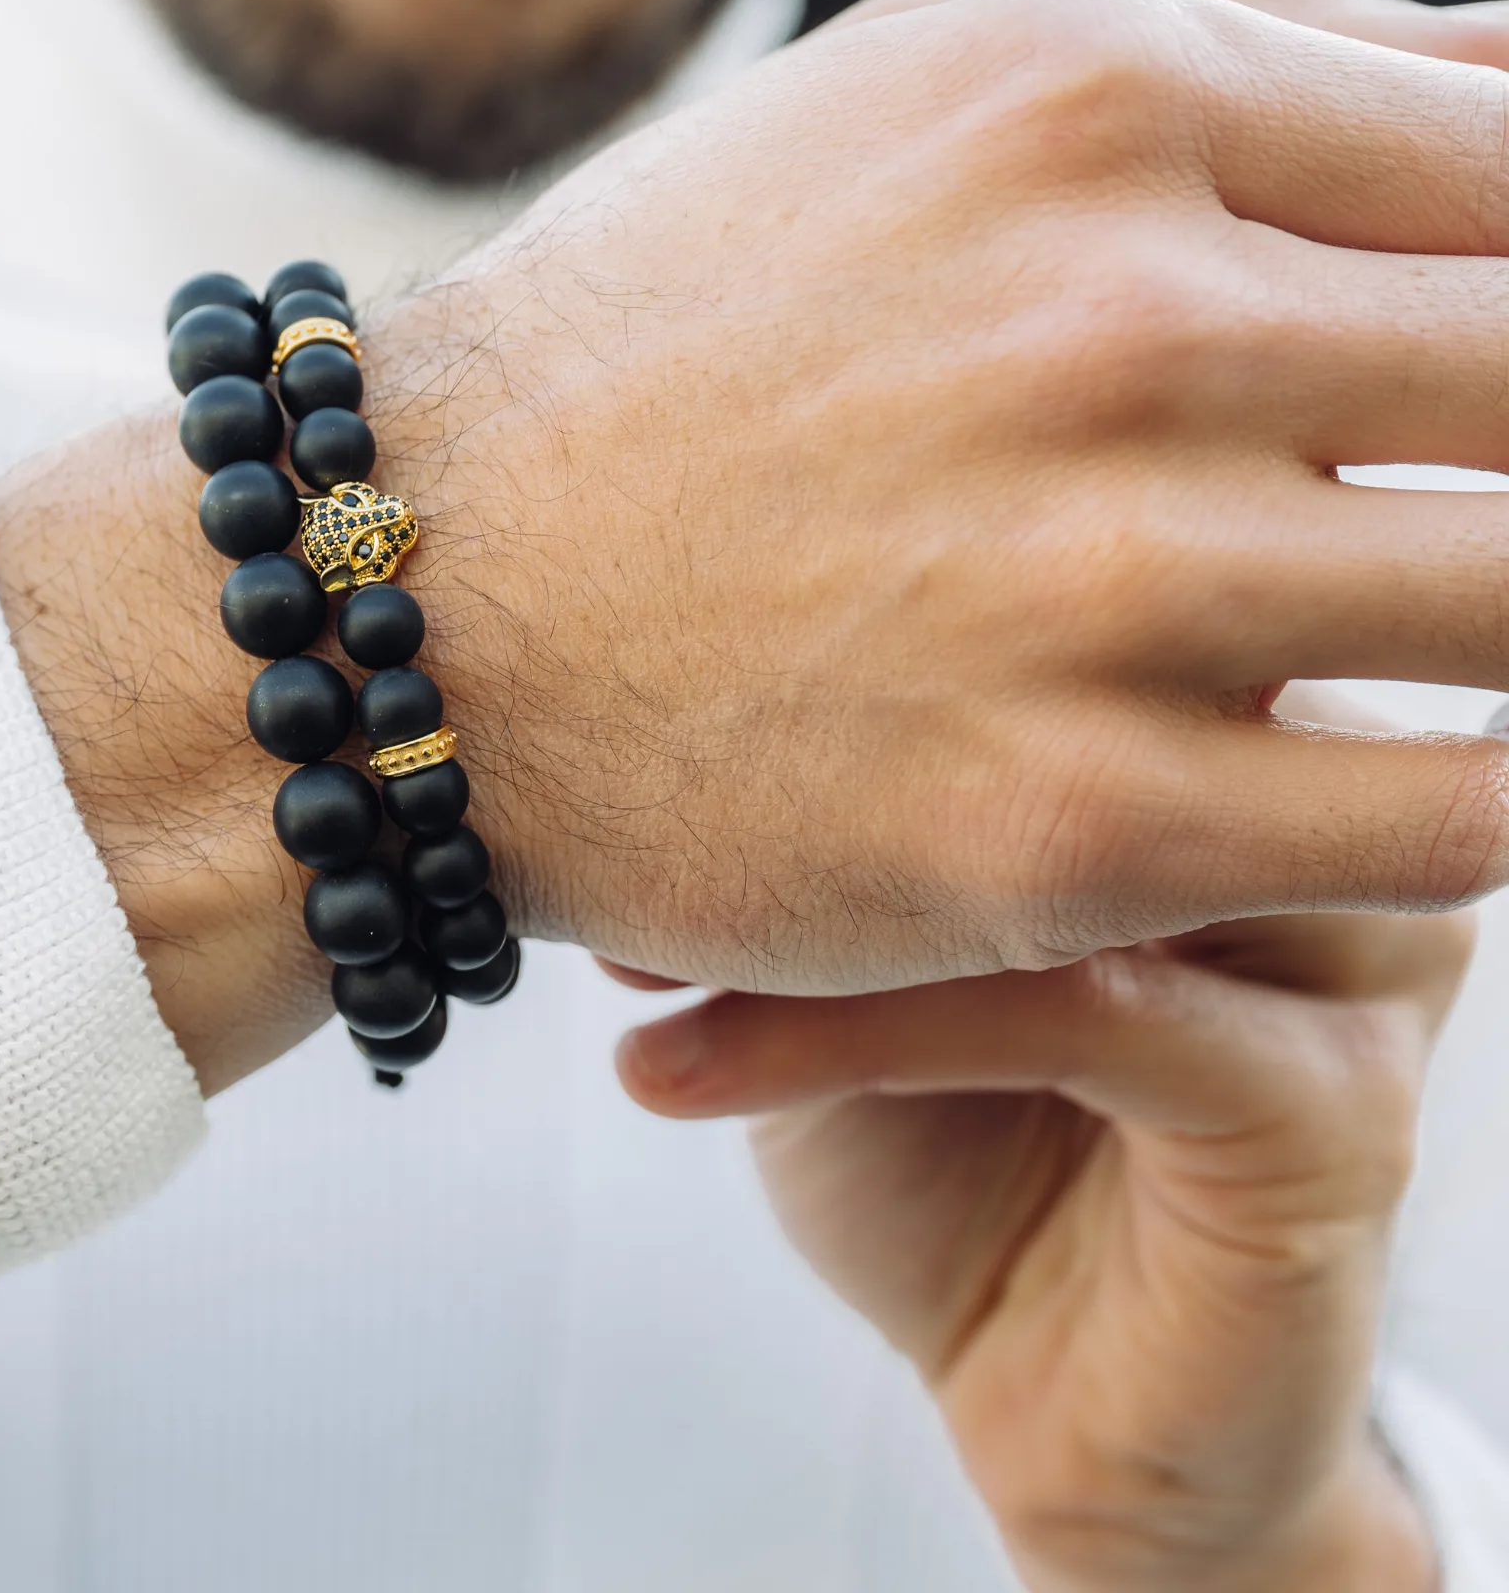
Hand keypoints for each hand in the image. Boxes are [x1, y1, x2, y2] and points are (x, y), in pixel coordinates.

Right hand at [369, 0, 1508, 991]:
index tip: (1472, 374)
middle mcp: (1115, 327)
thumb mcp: (906, 97)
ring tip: (1408, 627)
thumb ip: (1225, 51)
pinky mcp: (1072, 825)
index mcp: (1091, 106)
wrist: (420, 602)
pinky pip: (1450, 821)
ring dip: (1506, 619)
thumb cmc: (662, 344)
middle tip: (1439, 500)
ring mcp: (1100, 588)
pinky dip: (1472, 795)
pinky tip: (1376, 767)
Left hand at [616, 686, 1465, 1592]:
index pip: (1074, 560)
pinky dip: (859, 1029)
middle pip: (1096, 674)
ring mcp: (1357, 955)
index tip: (607, 684)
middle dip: (814, 730)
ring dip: (830, 891)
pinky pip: (1090, 1012)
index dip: (828, 615)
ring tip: (641, 951)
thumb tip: (587, 692)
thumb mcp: (835, 934)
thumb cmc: (939, 1133)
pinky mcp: (1334, 1119)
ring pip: (1083, 829)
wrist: (1054, 1383)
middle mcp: (1327, 801)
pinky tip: (677, 1068)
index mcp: (1235, 712)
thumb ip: (786, 796)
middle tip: (610, 787)